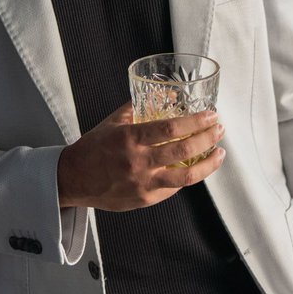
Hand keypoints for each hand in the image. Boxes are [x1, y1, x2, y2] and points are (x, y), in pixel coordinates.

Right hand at [57, 103, 225, 211]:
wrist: (73, 179)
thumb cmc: (93, 148)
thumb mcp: (114, 122)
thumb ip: (139, 107)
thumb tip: (167, 94)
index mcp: (130, 138)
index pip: (171, 128)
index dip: (196, 122)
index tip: (211, 115)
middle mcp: (138, 162)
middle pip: (184, 151)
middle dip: (208, 139)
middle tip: (219, 130)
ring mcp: (143, 183)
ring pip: (186, 177)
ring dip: (208, 164)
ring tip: (219, 154)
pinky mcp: (145, 199)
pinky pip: (173, 188)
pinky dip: (187, 177)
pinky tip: (194, 167)